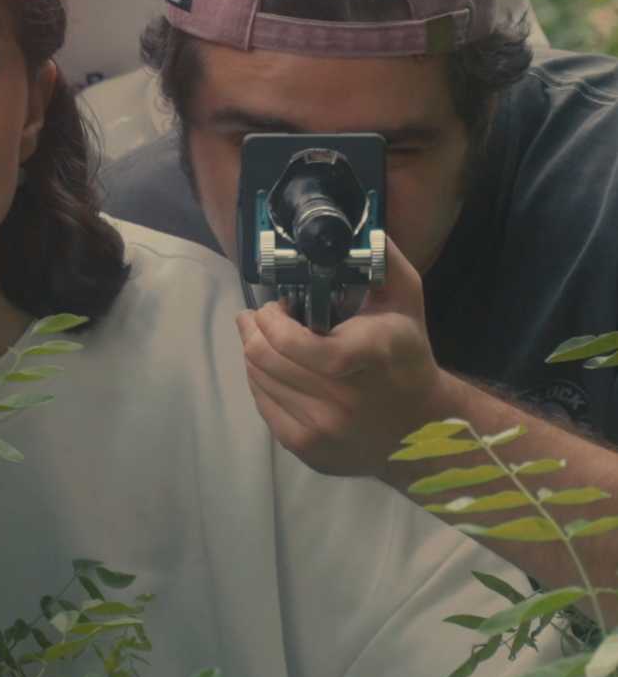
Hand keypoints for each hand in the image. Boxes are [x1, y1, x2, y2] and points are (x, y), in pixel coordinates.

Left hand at [235, 237, 457, 477]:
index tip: (274, 306)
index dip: (271, 322)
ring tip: (269, 339)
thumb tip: (356, 226)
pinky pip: (263, 406)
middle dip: (254, 330)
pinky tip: (277, 369)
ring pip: (258, 380)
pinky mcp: (308, 450)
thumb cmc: (406, 355)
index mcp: (366, 358)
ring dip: (255, 353)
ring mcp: (324, 431)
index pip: (294, 345)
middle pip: (265, 360)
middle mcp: (343, 401)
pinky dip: (261, 381)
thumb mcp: (406, 301)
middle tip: (260, 317)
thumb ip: (382, 259)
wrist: (422, 429)